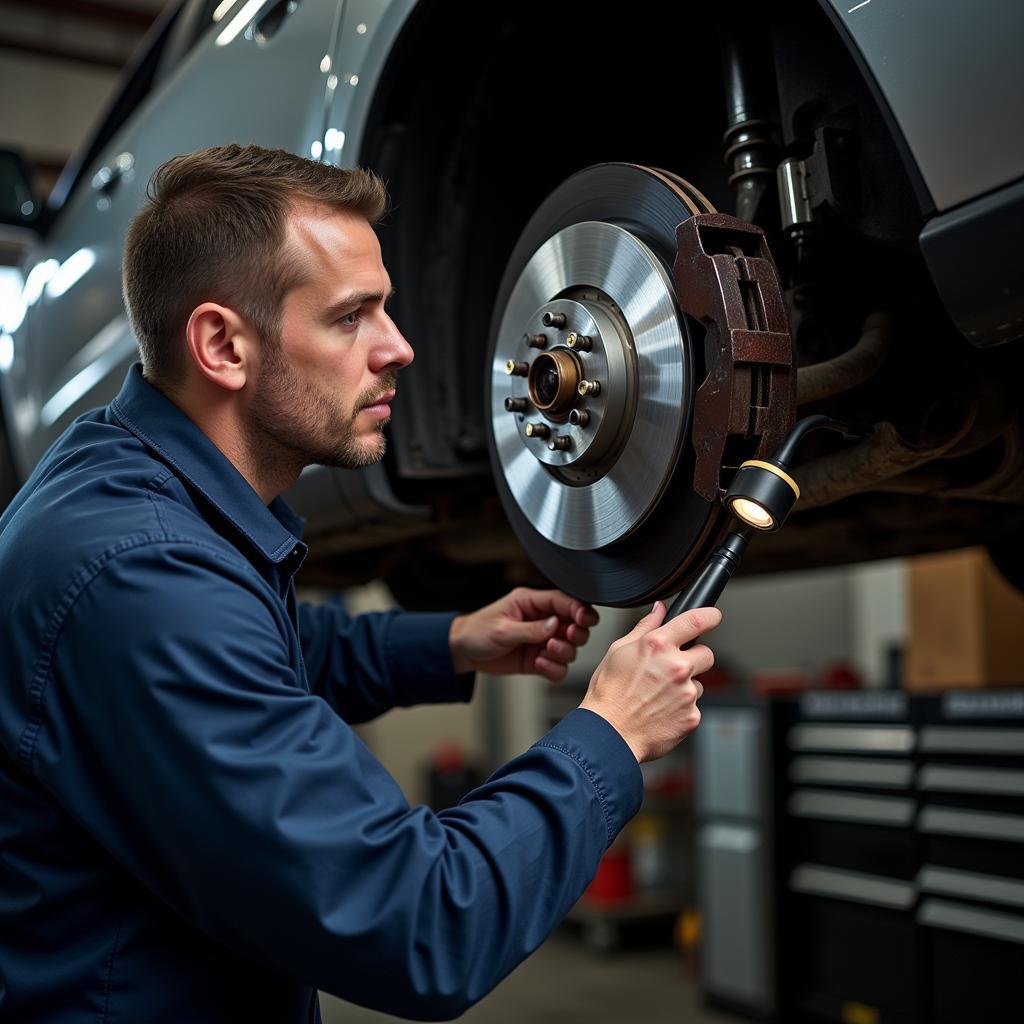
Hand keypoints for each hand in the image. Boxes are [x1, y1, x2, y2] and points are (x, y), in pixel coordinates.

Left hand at [448, 587, 599, 680]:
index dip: (579, 609)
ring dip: (564, 652)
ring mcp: (541, 641)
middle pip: (575, 624)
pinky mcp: (538, 660)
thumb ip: (531, 628)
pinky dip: (554, 668)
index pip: (565, 601)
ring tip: (546, 652)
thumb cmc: (478, 631)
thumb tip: (556, 625)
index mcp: (532, 603)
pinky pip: (558, 667)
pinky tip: (539, 664)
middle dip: (577, 633)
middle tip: (568, 637)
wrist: (463, 652)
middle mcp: (542, 621)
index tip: (583, 620)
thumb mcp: (503, 628)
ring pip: (570, 647)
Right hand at [580, 602, 720, 762]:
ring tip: (659, 695)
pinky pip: (694, 706)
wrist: (609, 734)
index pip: (696, 621)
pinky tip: (661, 710)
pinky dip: (682, 708)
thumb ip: (645, 627)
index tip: (714, 616)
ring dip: (685, 686)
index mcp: (657, 645)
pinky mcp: (692, 716)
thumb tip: (659, 610)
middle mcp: (676, 666)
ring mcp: (686, 693)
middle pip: (706, 653)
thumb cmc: (609, 694)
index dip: (710, 616)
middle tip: (672, 668)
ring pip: (699, 682)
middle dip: (694, 658)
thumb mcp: (618, 651)